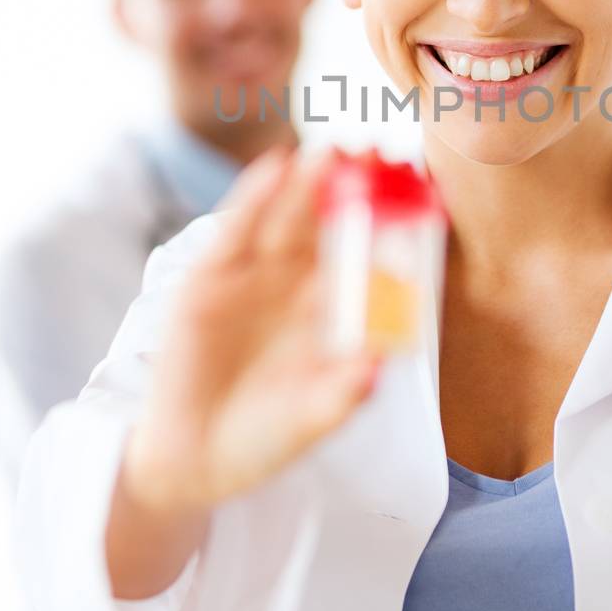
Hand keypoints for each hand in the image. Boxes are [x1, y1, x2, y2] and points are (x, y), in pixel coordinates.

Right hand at [122, 147, 380, 516]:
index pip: (364, 259)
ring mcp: (251, 279)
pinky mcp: (208, 280)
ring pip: (286, 220)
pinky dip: (253, 199)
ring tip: (331, 151)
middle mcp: (294, 287)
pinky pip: (236, 232)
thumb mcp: (311, 421)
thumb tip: (380, 366)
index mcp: (329, 313)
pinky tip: (276, 168)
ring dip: (307, 184)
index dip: (388, 226)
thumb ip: (343, 394)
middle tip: (379, 150)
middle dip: (351, 189)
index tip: (417, 191)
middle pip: (328, 227)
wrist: (194, 461)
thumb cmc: (265, 440)